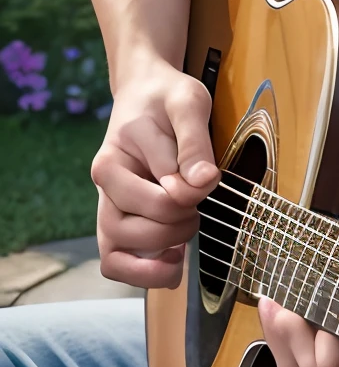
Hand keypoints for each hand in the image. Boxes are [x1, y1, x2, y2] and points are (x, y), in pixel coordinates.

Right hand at [91, 56, 219, 287]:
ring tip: (189, 225)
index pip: (160, 197)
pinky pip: (116, 264)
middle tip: (200, 203)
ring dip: (163, 249)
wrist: (146, 93)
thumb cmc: (167, 97)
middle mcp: (102, 188)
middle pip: (134, 232)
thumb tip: (203, 183)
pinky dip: (144, 273)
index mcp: (113, 159)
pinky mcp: (115, 222)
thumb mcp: (188, 104)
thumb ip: (195, 143)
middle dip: (179, 225)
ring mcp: (107, 207)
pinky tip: (173, 259)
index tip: (207, 177)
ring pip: (119, 254)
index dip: (193, 195)